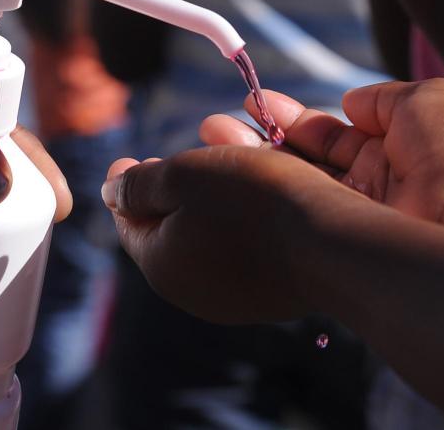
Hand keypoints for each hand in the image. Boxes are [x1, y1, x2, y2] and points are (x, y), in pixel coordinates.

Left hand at [102, 144, 378, 323]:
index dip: (126, 184)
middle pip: (171, 227)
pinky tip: (266, 182)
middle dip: (175, 181)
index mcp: (161, 265)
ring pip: (212, 230)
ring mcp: (237, 296)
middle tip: (183, 148)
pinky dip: (247, 210)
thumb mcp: (183, 176)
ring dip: (216, 188)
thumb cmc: (253, 202)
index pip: (129, 222)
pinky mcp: (274, 291)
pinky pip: (247, 242)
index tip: (127, 156)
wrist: (334, 243)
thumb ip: (138, 185)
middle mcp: (194, 291)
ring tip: (231, 149)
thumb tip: (109, 193)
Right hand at [200, 81, 443, 230]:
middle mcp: (367, 185)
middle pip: (299, 163)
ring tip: (209, 143)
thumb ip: (379, 100)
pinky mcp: (347, 242)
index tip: (251, 102)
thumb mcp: (422, 100)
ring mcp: (355, 215)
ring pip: (292, 188)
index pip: (325, 135)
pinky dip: (266, 194)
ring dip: (250, 164)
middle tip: (212, 127)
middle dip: (255, 142)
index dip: (288, 118)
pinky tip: (236, 177)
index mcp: (387, 150)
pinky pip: (299, 215)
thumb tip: (349, 102)